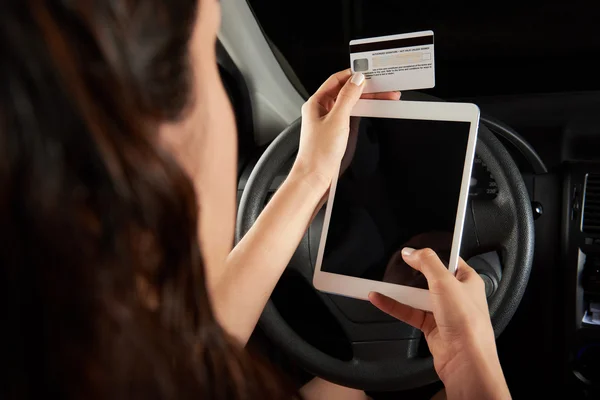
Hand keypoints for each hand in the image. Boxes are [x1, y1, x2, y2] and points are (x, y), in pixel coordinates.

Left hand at [294, 69, 399, 189]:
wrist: (314, 178)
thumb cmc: (318, 153)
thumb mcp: (337, 120)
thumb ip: (348, 97)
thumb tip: (357, 80)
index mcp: (316, 103)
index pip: (336, 80)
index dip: (353, 74)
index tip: (370, 72)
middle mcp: (321, 110)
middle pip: (346, 92)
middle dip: (365, 88)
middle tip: (384, 86)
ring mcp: (329, 121)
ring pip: (350, 104)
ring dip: (367, 100)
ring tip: (385, 98)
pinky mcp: (336, 132)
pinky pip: (351, 116)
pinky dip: (364, 112)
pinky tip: (374, 110)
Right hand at [369, 248, 510, 399]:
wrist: (465, 359)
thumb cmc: (468, 323)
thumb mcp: (445, 282)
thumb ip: (427, 262)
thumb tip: (411, 252)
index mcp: (468, 281)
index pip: (448, 261)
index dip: (431, 256)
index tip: (412, 252)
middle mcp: (457, 296)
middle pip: (429, 278)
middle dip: (411, 274)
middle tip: (394, 267)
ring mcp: (443, 312)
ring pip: (416, 296)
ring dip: (398, 291)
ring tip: (379, 283)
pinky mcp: (431, 326)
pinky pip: (409, 312)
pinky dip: (393, 305)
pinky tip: (379, 299)